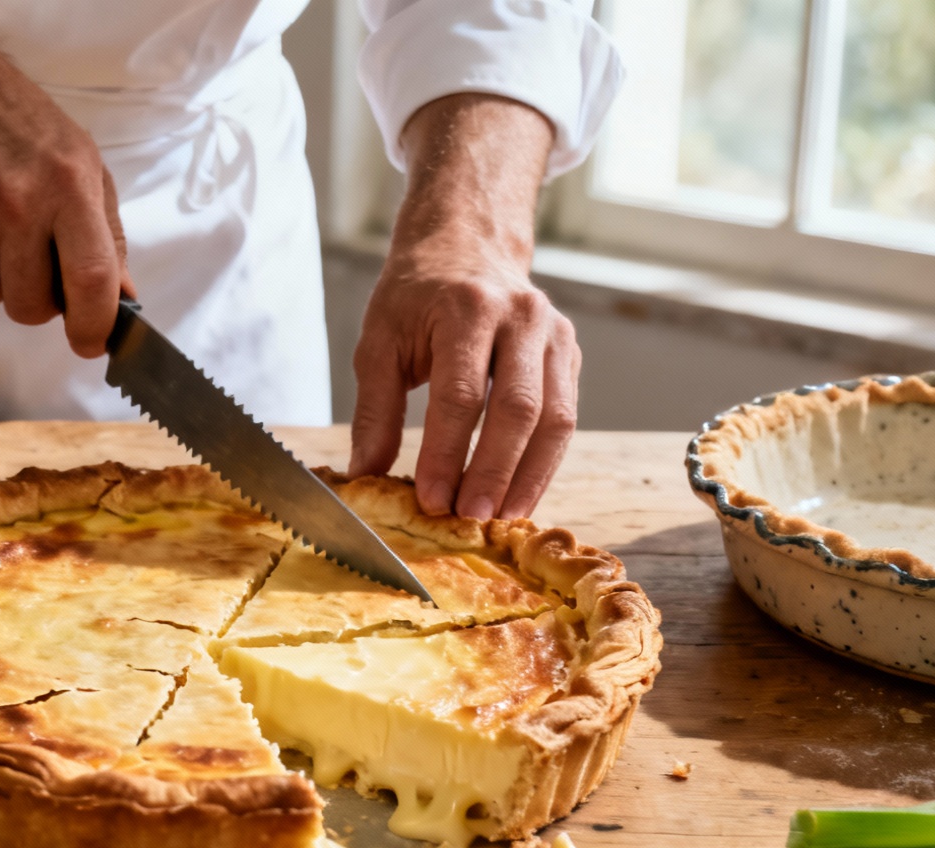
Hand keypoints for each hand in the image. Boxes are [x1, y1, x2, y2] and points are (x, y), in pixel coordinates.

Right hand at [0, 0, 129, 354]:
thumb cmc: (23, 123)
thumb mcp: (84, 164)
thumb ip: (106, 234)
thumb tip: (122, 298)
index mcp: (68, 187)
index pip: (91, 278)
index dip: (95, 324)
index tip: (91, 341)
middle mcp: (16, 203)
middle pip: (30, 305)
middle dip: (38, 302)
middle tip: (35, 267)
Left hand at [348, 94, 577, 520]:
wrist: (466, 242)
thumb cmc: (416, 295)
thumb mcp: (379, 341)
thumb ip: (375, 409)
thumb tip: (366, 475)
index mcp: (467, 308)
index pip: (461, 394)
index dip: (447, 453)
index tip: (430, 499)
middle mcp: (521, 317)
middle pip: (519, 409)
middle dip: (493, 471)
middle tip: (470, 518)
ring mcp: (554, 333)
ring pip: (555, 418)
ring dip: (529, 476)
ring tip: (502, 518)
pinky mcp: (569, 352)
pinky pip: (565, 415)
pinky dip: (544, 460)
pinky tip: (520, 492)